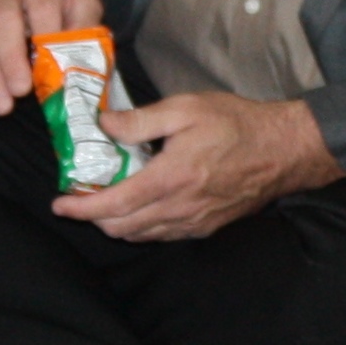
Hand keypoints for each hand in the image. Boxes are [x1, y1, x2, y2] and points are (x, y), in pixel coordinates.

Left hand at [54, 91, 335, 241]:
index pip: (114, 205)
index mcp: (171, 178)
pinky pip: (162, 236)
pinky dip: (142, 226)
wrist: (285, 150)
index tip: (60, 204)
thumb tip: (104, 124)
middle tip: (82, 196)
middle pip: (121, 228)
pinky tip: (139, 206)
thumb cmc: (238, 123)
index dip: (81, 208)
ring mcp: (194, 222)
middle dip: (94, 217)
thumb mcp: (186, 108)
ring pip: (140, 236)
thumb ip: (140, 119)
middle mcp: (180, 208)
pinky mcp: (206, 227)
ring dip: (117, 223)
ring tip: (107, 200)